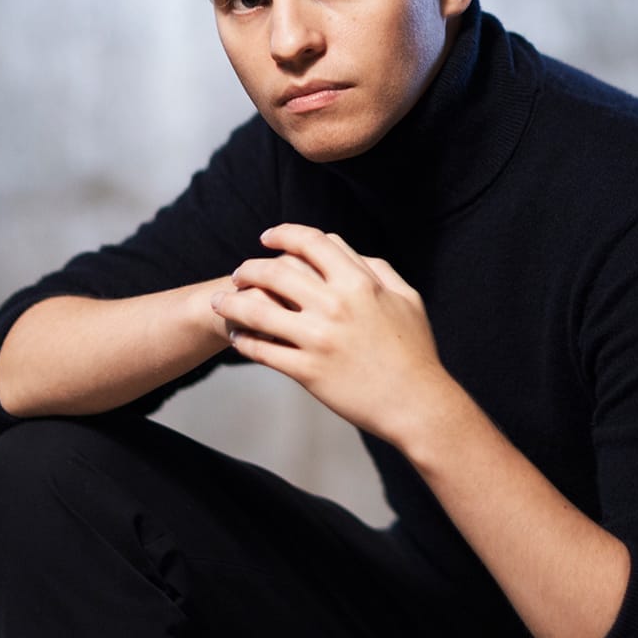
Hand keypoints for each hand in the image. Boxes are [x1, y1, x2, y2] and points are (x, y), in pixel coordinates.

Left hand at [210, 224, 460, 444]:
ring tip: (220, 303)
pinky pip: (262, 351)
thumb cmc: (414, 350)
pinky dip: (244, 341)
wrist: (417, 403)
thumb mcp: (406, 297)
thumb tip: (348, 251)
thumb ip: (376, 269)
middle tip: (238, 273)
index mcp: (359, 283)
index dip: (283, 234)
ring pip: (257, 310)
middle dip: (248, 268)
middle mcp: (335, 306)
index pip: (310, 242)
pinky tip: (238, 338)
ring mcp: (318, 339)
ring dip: (231, 303)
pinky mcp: (307, 371)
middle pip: (275, 271)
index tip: (267, 238)